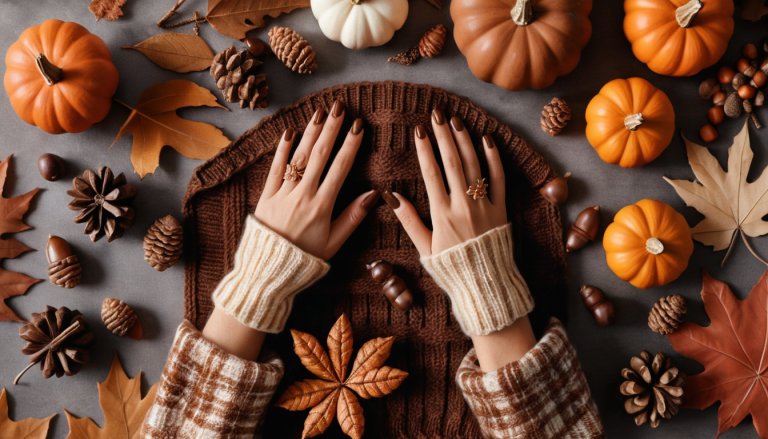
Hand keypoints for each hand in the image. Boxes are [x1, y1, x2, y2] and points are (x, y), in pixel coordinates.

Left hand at [255, 101, 379, 259]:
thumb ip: (353, 216)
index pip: (340, 168)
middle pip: (319, 155)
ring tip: (320, 113)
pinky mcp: (265, 196)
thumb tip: (375, 194)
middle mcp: (303, 195)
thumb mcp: (335, 242)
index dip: (350, 145)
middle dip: (331, 129)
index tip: (358, 126)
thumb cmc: (305, 259)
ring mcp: (282, 194)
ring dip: (310, 133)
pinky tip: (289, 132)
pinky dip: (281, 150)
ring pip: (298, 157)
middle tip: (340, 107)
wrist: (269, 270)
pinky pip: (274, 169)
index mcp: (322, 206)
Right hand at [383, 110, 506, 255]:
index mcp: (442, 215)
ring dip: (465, 140)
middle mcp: (463, 206)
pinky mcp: (502, 209)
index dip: (425, 150)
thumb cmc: (452, 268)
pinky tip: (486, 139)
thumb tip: (389, 196)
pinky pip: (499, 178)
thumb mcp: (424, 248)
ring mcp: (484, 205)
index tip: (419, 130)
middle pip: (453, 163)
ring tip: (456, 121)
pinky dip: (494, 158)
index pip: (431, 174)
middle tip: (437, 115)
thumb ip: (408, 220)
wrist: (486, 284)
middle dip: (443, 136)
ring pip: (474, 166)